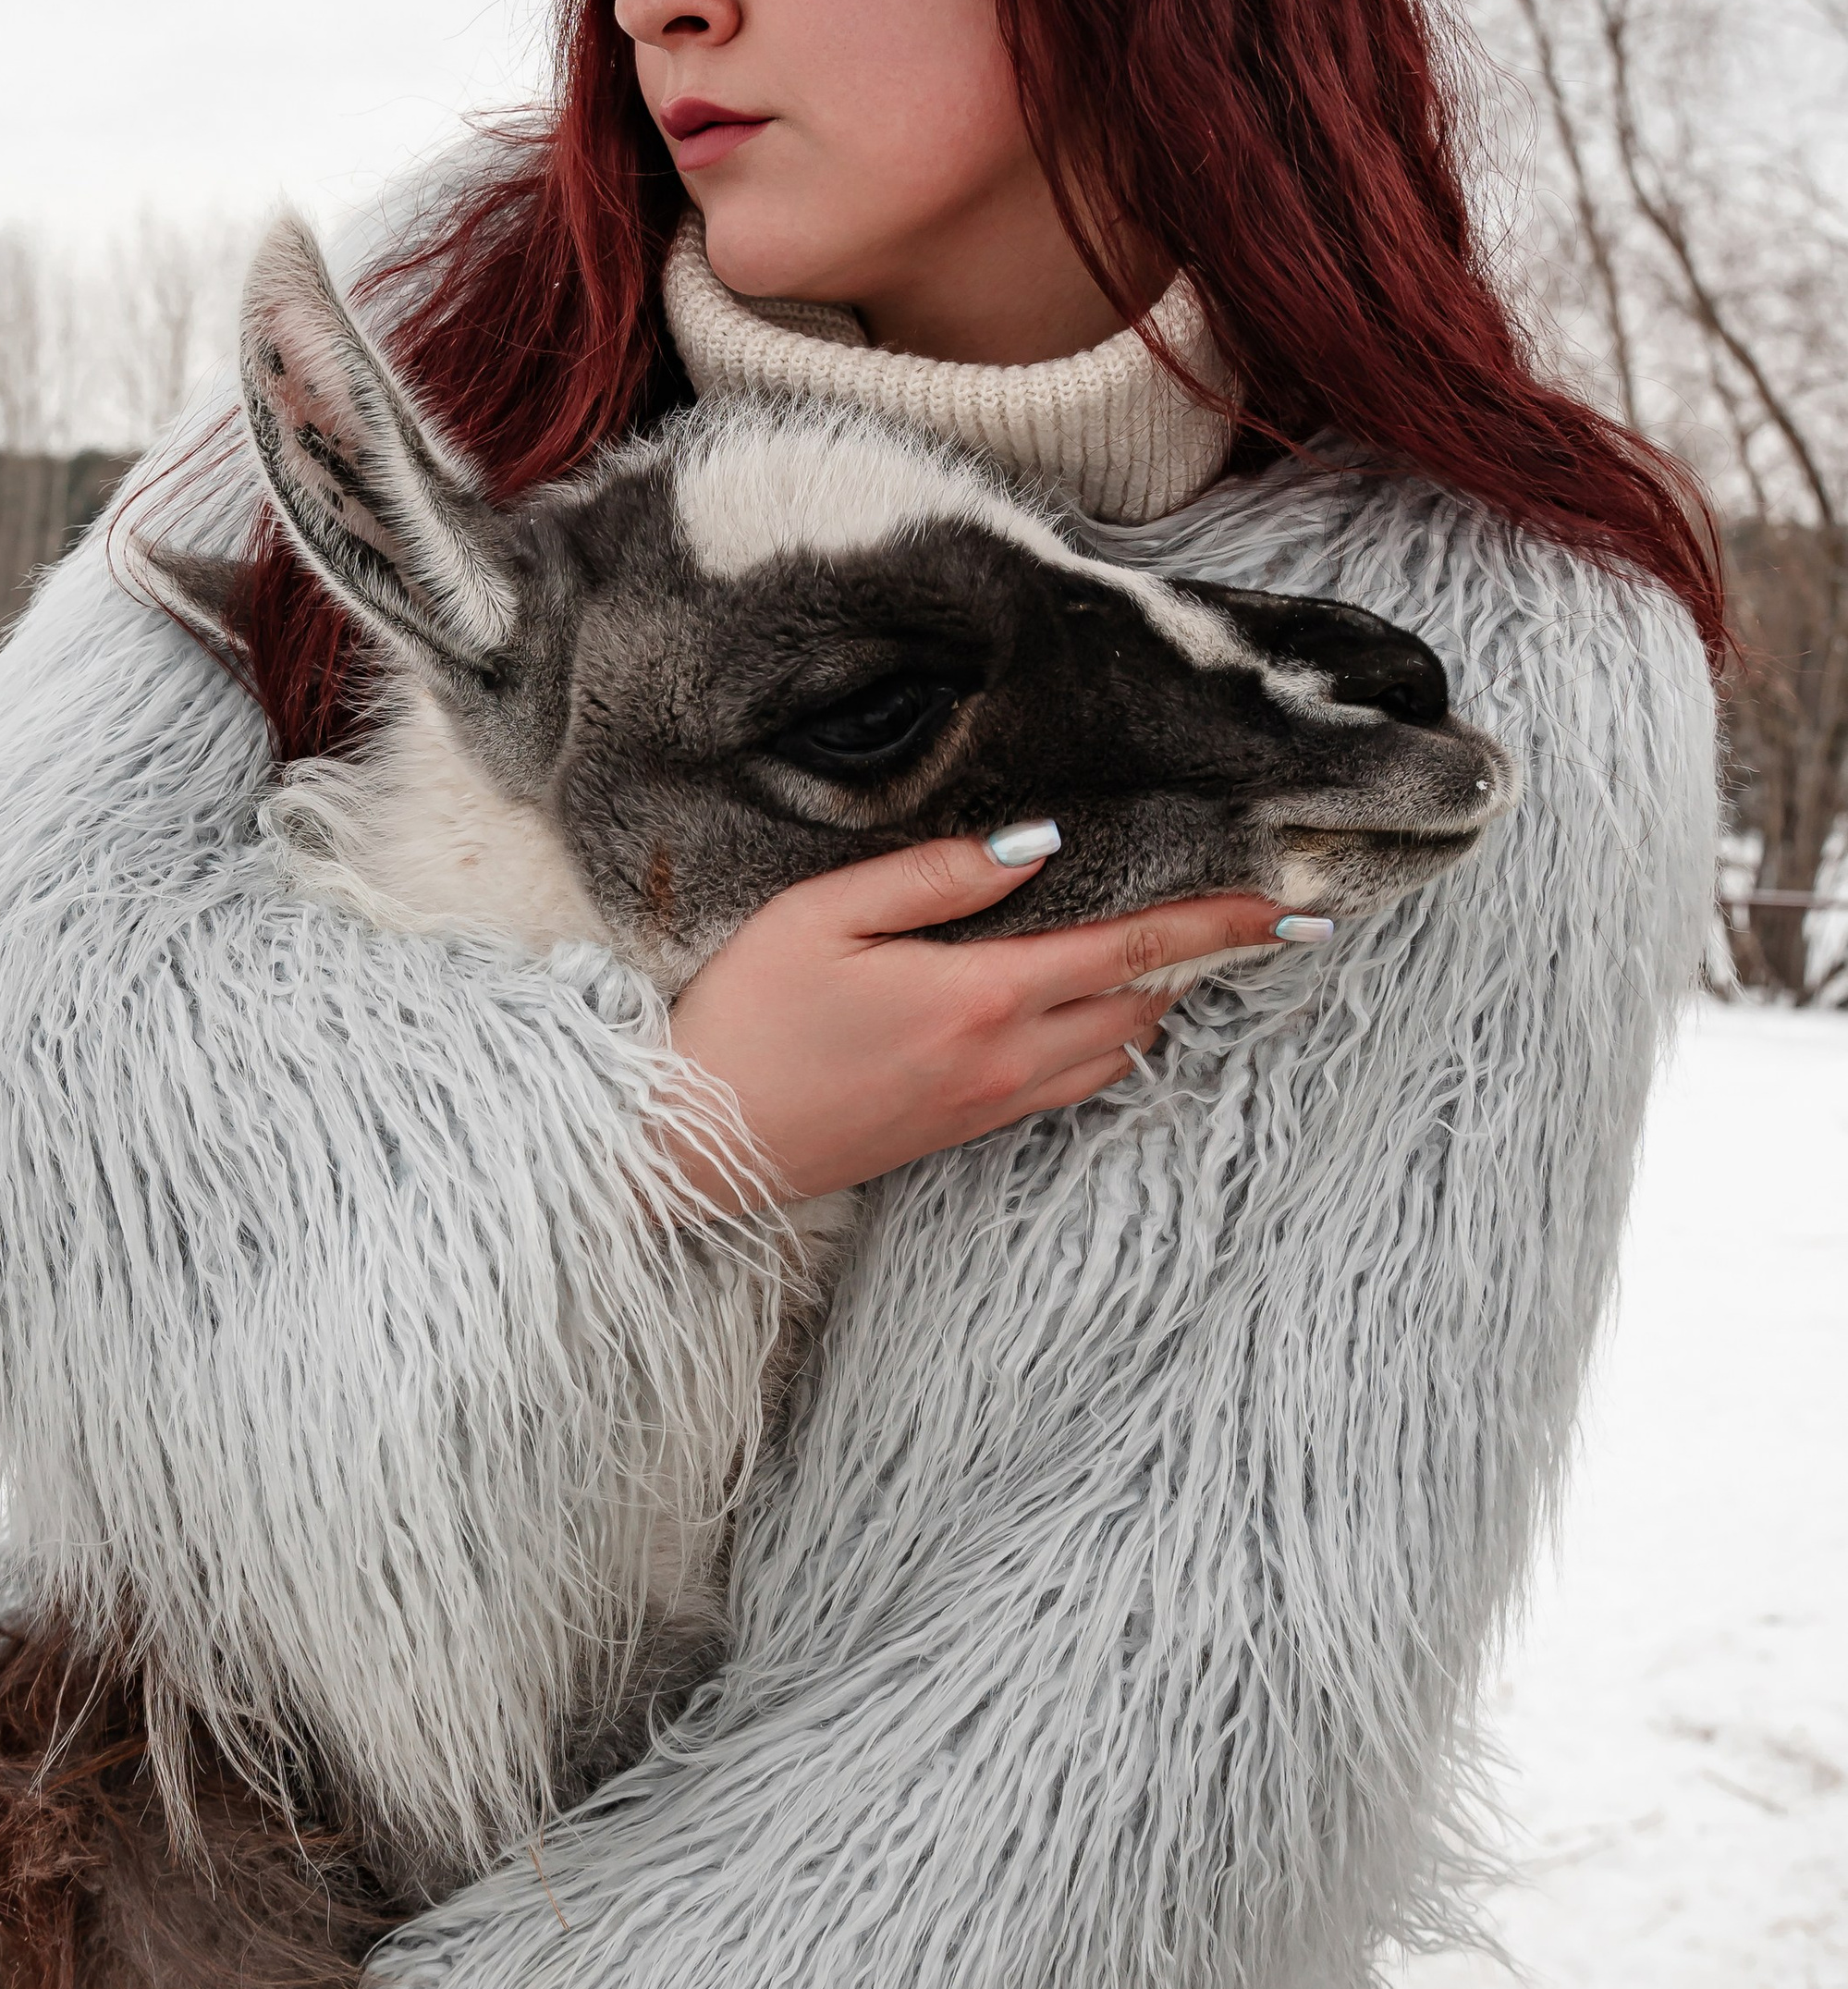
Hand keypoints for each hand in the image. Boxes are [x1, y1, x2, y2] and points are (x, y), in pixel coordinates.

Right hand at [669, 837, 1289, 1200]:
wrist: (693, 1142)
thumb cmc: (745, 1013)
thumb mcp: (825, 914)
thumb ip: (939, 877)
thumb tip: (1042, 846)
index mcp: (982, 996)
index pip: (1134, 950)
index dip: (1221, 925)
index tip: (1295, 908)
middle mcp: (1005, 1060)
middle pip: (1146, 1007)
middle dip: (1201, 960)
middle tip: (1244, 913)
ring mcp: (987, 1104)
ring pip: (1118, 1054)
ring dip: (1155, 1003)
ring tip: (1173, 951)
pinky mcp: (963, 1131)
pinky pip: (1072, 1085)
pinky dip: (1108, 1041)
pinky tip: (1093, 1009)